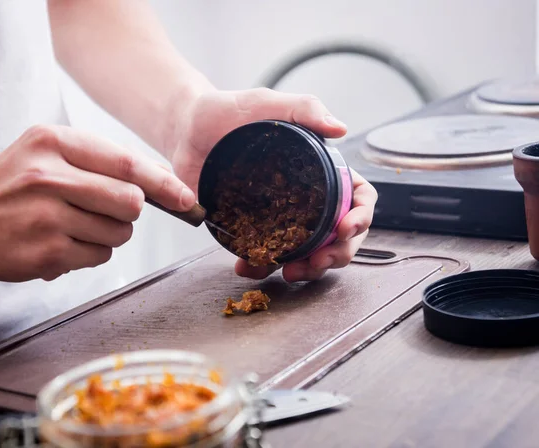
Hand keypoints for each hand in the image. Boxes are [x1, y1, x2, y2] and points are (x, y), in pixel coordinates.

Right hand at [0, 125, 195, 282]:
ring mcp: (46, 216)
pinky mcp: (45, 253)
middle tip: (102, 211)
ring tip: (70, 227)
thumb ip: (99, 162)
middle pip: (130, 202)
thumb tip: (159, 182)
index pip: (127, 163)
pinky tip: (58, 244)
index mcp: (53, 142)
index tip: (185, 197)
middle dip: (128, 212)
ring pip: (119, 234)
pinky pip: (99, 257)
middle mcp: (48, 175)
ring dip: (107, 235)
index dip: (164, 183)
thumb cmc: (7, 188)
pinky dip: (88, 254)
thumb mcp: (44, 154)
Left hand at [170, 88, 376, 281]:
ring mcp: (280, 215)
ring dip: (306, 269)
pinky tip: (248, 267)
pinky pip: (265, 254)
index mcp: (320, 169)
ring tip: (289, 271)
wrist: (185, 129)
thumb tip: (340, 129)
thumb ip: (304, 108)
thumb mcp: (266, 103)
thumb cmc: (227, 111)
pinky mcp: (251, 228)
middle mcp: (306, 196)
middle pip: (339, 234)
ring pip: (308, 251)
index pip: (357, 196)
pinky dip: (260, 267)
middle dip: (337, 253)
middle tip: (320, 260)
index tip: (346, 228)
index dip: (361, 216)